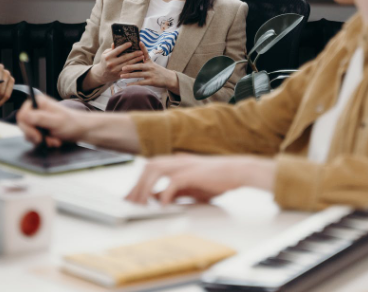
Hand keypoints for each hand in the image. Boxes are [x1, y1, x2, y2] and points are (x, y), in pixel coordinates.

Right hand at [17, 93, 86, 147]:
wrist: (81, 130)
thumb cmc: (72, 123)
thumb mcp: (56, 121)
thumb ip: (40, 118)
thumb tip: (24, 115)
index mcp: (38, 102)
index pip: (21, 115)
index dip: (27, 127)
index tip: (37, 135)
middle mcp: (36, 110)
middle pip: (23, 126)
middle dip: (36, 136)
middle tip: (45, 140)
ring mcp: (37, 120)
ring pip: (28, 134)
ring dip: (41, 140)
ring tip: (54, 140)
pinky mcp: (40, 129)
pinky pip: (34, 139)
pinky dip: (44, 142)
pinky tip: (54, 141)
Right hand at [88, 42, 144, 86]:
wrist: (101, 74)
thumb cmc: (104, 61)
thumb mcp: (105, 54)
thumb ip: (111, 49)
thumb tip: (115, 43)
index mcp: (108, 57)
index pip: (118, 50)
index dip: (125, 46)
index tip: (131, 43)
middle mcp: (111, 64)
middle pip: (125, 58)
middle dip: (134, 54)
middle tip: (140, 51)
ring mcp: (115, 70)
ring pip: (128, 64)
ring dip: (136, 60)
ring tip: (142, 56)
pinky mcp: (119, 75)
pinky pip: (128, 71)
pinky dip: (134, 67)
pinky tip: (139, 64)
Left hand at [120, 42, 178, 91]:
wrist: (169, 78)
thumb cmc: (158, 71)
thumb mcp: (153, 64)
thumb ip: (145, 62)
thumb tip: (135, 58)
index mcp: (150, 62)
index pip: (146, 53)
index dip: (143, 48)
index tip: (139, 42)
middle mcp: (150, 67)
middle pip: (139, 66)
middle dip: (130, 66)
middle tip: (122, 67)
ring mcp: (151, 74)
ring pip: (138, 74)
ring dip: (129, 75)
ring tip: (121, 75)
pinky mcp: (152, 81)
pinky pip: (141, 83)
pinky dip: (134, 84)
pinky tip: (127, 85)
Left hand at [125, 154, 277, 205]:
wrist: (238, 171)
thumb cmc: (217, 179)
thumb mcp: (191, 187)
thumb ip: (175, 191)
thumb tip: (158, 199)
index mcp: (176, 162)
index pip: (149, 168)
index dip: (137, 182)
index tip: (129, 197)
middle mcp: (177, 160)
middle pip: (148, 167)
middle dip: (137, 185)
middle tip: (130, 203)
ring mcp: (184, 165)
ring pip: (155, 170)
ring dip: (145, 188)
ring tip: (141, 204)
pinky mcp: (192, 172)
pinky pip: (173, 182)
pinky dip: (165, 194)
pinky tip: (163, 205)